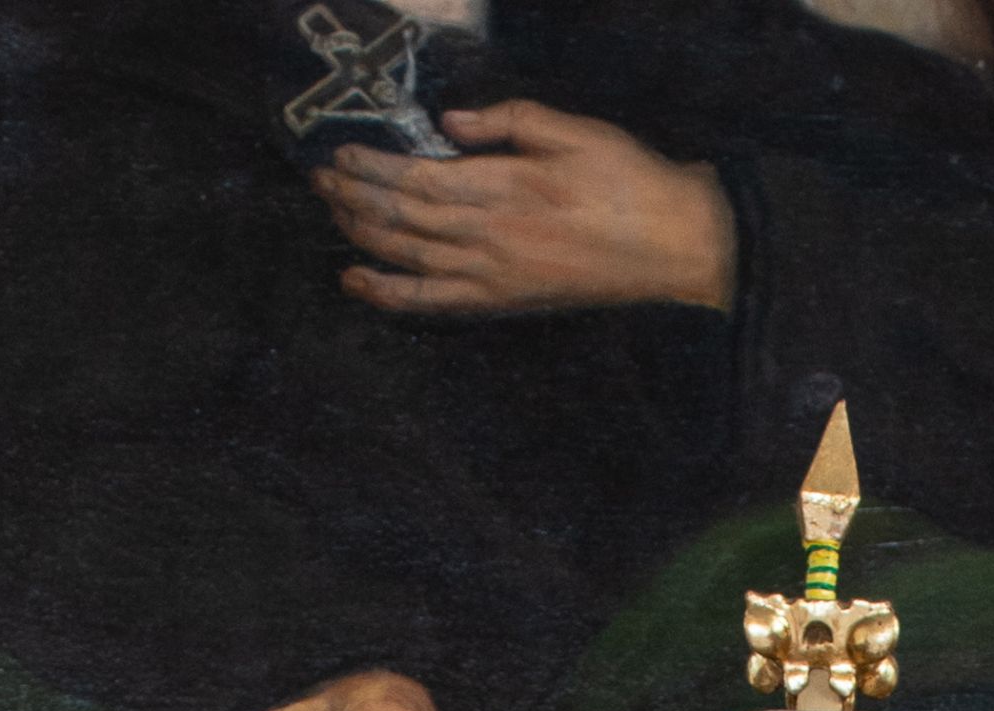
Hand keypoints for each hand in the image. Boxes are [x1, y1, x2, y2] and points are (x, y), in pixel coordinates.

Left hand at [315, 102, 734, 314]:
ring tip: (333, 214)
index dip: (375, 167)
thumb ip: (507, 123)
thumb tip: (448, 127)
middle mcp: (493, 237)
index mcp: (509, 187)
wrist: (674, 247)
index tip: (341, 152)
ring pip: (410, 258)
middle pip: (405, 218)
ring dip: (364, 237)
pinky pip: (435, 303)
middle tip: (320, 179)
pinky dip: (392, 294)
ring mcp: (496, 276)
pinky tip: (359, 281)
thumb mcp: (571, 130)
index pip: (421, 178)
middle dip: (356, 197)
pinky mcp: (505, 302)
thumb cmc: (629, 182)